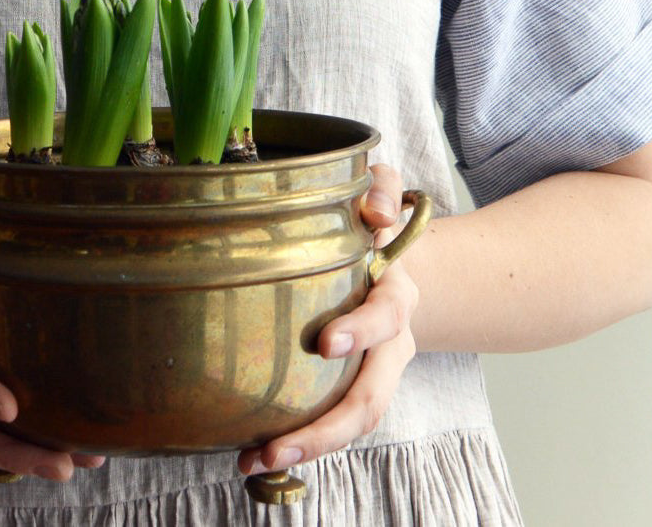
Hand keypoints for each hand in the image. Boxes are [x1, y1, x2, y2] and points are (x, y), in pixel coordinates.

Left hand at [238, 162, 417, 475]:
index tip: (325, 344)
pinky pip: (332, 421)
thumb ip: (382, 190)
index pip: (386, 317)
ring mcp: (372, 370)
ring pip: (352, 421)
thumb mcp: (384, 192)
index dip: (361, 331)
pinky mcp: (348, 386)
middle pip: (370, 398)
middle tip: (277, 445)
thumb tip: (378, 215)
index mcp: (395, 295)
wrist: (397, 260)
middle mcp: (390, 344)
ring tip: (256, 460)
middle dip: (326, 427)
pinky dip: (300, 440)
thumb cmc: (376, 222)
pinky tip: (255, 453)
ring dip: (308, 446)